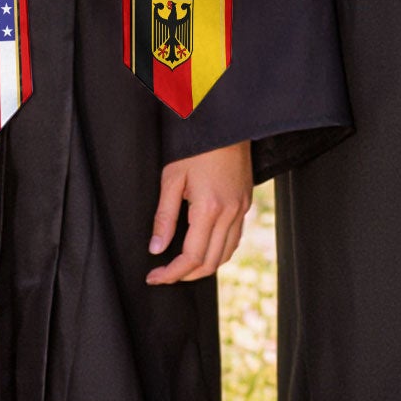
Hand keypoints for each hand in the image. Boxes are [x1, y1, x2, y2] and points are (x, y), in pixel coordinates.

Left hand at [146, 140, 252, 284]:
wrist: (226, 123)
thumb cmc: (197, 146)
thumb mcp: (172, 178)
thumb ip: (164, 217)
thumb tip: (156, 248)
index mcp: (209, 208)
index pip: (191, 257)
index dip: (171, 273)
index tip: (154, 276)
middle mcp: (230, 212)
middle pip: (210, 262)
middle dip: (186, 275)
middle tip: (164, 274)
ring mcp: (241, 208)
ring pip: (226, 254)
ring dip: (204, 266)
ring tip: (182, 266)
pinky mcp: (246, 202)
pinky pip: (235, 238)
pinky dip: (219, 251)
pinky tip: (204, 247)